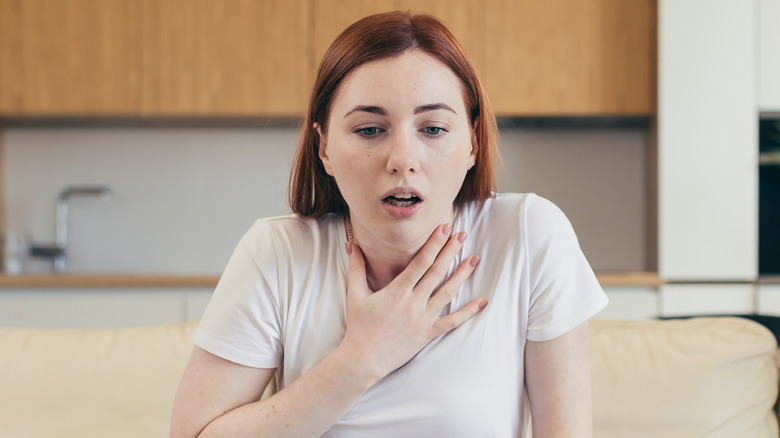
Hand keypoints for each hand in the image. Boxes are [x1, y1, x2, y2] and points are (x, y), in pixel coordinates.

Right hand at [339, 223, 486, 379]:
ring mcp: (422, 319)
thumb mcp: (355, 295)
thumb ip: (356, 267)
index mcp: (396, 291)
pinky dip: (468, 312)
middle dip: (450, 251)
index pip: (420, 262)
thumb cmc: (359, 326)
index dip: (433, 244)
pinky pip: (452, 322)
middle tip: (462, 234)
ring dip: (463, 274)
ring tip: (474, 258)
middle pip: (437, 272)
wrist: (363, 359)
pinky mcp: (428, 333)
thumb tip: (351, 244)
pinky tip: (482, 301)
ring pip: (448, 292)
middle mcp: (413, 303)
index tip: (444, 228)